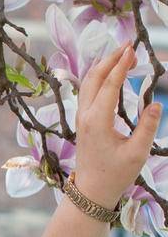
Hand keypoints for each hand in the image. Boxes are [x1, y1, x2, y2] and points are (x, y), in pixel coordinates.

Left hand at [73, 40, 162, 209]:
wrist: (91, 192)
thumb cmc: (115, 175)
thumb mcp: (137, 153)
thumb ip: (147, 127)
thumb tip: (156, 104)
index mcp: (98, 121)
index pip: (110, 84)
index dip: (121, 65)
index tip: (133, 48)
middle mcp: (86, 115)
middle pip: (94, 77)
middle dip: (111, 59)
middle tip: (128, 45)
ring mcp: (81, 118)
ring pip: (88, 83)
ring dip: (102, 66)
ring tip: (120, 54)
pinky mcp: (82, 122)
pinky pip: (87, 92)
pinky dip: (97, 77)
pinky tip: (107, 72)